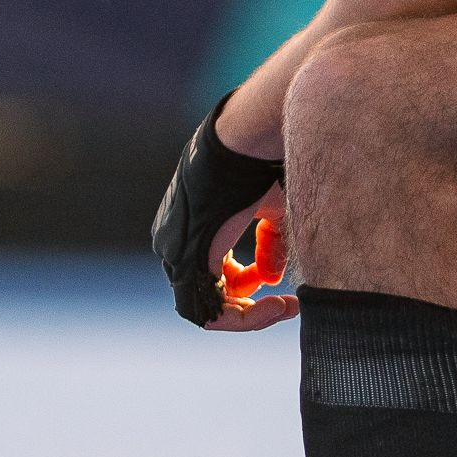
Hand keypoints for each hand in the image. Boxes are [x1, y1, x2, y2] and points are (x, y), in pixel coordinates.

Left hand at [152, 93, 288, 328]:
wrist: (245, 139)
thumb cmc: (260, 165)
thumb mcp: (269, 210)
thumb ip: (269, 245)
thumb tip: (271, 278)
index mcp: (187, 227)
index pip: (211, 278)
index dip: (249, 291)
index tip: (283, 292)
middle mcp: (173, 242)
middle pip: (209, 296)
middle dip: (250, 306)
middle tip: (284, 303)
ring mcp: (174, 252)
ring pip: (206, 310)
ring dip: (250, 316)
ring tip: (284, 305)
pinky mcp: (185, 259)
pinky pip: (206, 312)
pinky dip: (244, 318)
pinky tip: (277, 304)